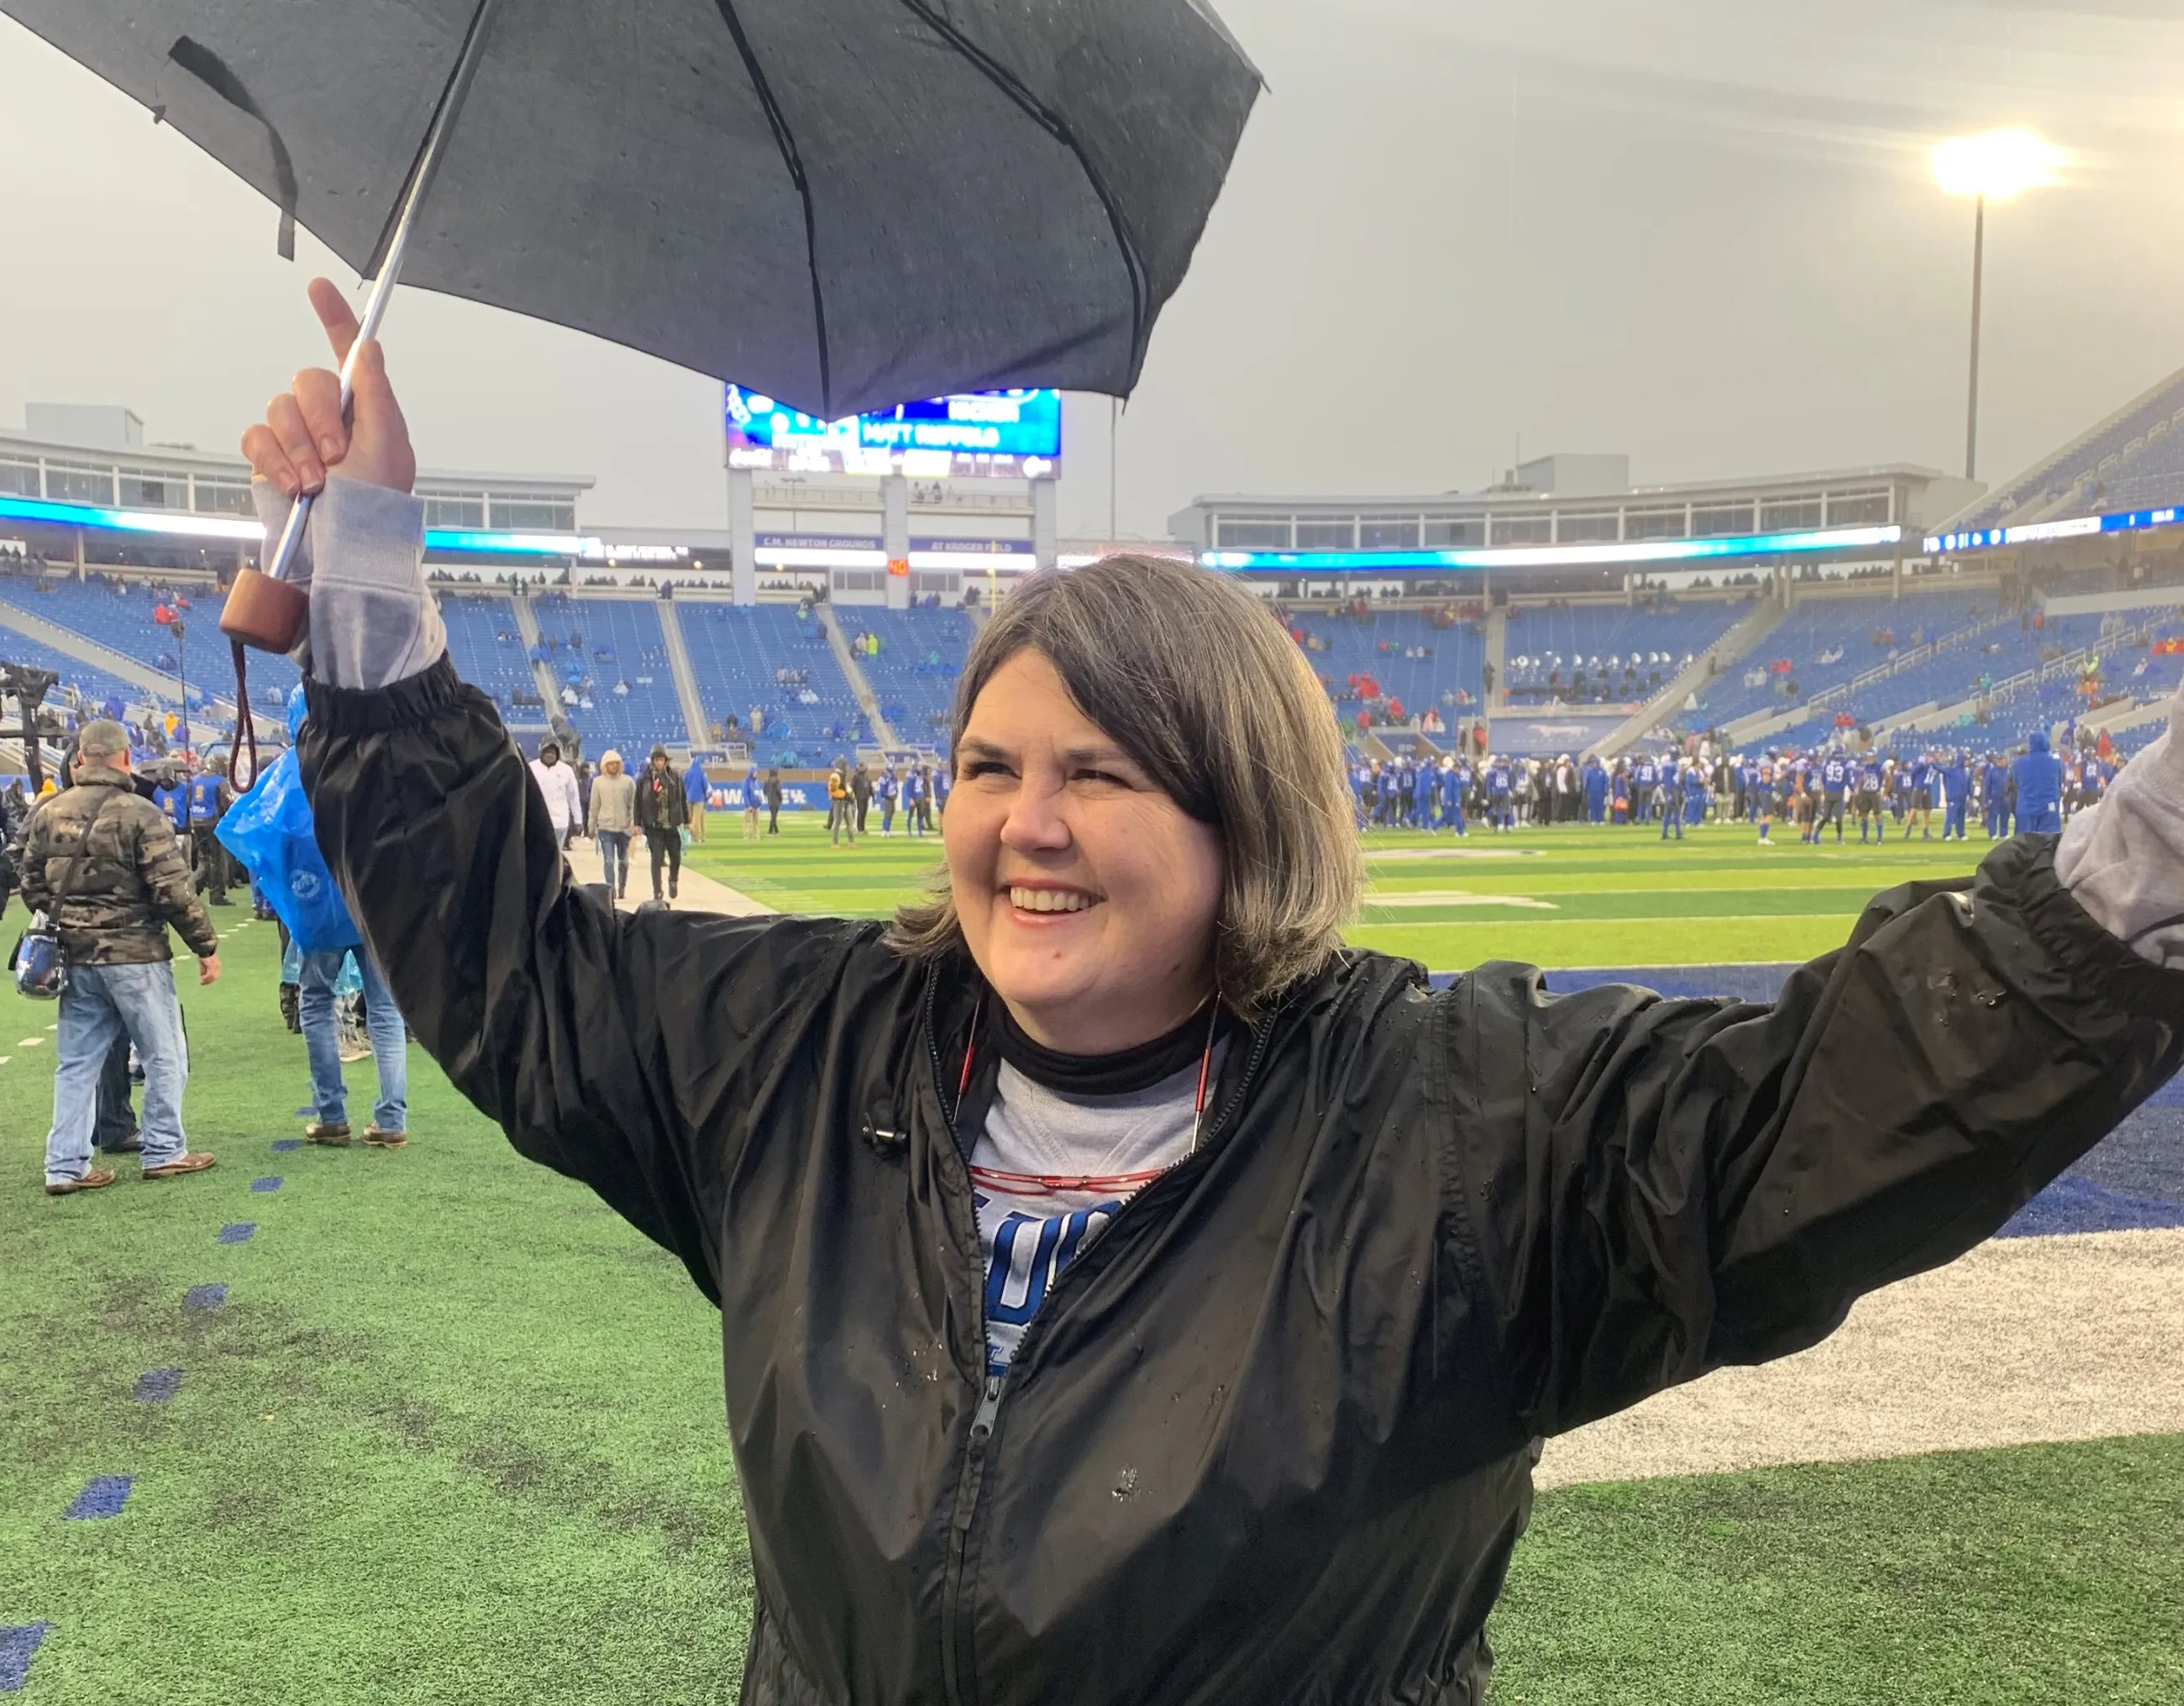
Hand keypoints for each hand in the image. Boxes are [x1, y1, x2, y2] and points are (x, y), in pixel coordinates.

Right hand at [198, 954, 221, 985]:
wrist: (204, 949)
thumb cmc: (204, 956)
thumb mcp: (204, 965)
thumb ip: (204, 970)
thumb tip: (202, 977)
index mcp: (218, 966)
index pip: (216, 975)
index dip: (210, 980)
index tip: (205, 983)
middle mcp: (218, 966)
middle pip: (215, 977)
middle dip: (208, 981)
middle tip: (202, 983)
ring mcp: (216, 966)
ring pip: (212, 977)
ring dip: (206, 980)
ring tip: (201, 982)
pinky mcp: (212, 965)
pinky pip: (210, 974)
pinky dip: (205, 977)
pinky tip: (202, 979)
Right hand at [240, 278, 416, 498]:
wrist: (347, 547)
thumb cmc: (378, 504)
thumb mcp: (389, 446)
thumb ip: (375, 394)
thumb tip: (369, 347)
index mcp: (363, 407)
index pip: (345, 351)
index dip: (333, 317)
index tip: (318, 287)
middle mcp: (328, 416)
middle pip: (305, 381)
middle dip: (320, 418)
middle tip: (337, 456)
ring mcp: (296, 436)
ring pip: (277, 408)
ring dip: (299, 446)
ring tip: (318, 482)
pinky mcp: (270, 458)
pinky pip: (256, 438)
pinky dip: (274, 460)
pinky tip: (294, 485)